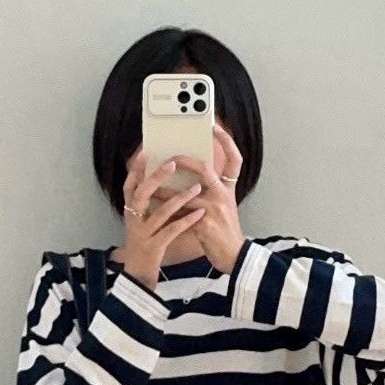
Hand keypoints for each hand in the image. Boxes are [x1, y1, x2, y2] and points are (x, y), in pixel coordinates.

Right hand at [118, 147, 207, 291]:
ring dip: (178, 199)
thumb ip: (149, 205)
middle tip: (173, 163)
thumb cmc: (144, 246)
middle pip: (141, 194)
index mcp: (130, 212)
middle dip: (157, 177)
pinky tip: (198, 215)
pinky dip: (185, 222)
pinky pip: (170, 232)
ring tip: (196, 188)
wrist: (137, 277)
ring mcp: (143, 234)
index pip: (130, 185)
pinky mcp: (153, 247)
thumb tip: (159, 182)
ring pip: (159, 213)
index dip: (136, 169)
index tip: (145, 152)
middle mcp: (133, 220)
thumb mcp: (142, 223)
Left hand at [164, 120, 246, 274]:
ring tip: (149, 185)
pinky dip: (165, 211)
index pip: (235, 159)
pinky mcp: (204, 224)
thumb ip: (208, 193)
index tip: (215, 127)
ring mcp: (214, 209)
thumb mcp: (223, 208)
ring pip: (185, 193)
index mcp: (228, 189)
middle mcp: (223, 195)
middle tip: (169, 158)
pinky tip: (153, 209)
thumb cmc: (224, 233)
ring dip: (165, 189)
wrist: (233, 257)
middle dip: (184, 161)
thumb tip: (186, 182)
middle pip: (205, 169)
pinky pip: (179, 214)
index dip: (227, 141)